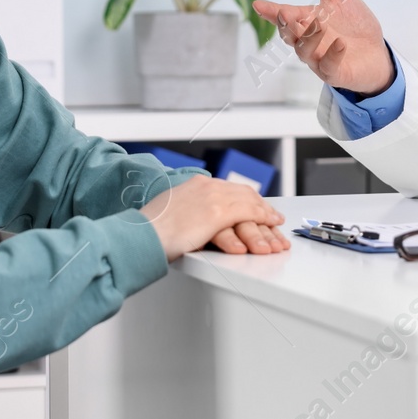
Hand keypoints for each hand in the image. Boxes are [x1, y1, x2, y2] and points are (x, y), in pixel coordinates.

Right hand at [139, 176, 286, 260]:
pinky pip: (247, 215)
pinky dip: (262, 221)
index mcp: (196, 184)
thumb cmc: (151, 229)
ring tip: (276, 233)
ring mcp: (212, 198)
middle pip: (245, 195)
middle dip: (263, 210)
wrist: (141, 234)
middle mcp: (206, 186)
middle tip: (276, 221)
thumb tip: (201, 223)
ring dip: (266, 221)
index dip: (249, 201)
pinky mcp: (215, 213)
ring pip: (249, 205)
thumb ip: (191, 212)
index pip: (231, 190)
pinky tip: (269, 231)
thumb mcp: (174, 213)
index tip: (260, 211)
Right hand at [252, 0, 393, 95]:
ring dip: (309, 38)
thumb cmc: (352, 24)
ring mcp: (319, 58)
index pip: (284, 16)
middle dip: (286, 24)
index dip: (271, 11)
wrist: (375, 52)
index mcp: (305, 21)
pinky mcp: (335, 72)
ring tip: (317, 24)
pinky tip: (340, 44)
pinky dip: (332, 55)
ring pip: (305, 51)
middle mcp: (308, 41)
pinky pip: (329, 67)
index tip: (258, 4)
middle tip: (285, 13)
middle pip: (290, 34)